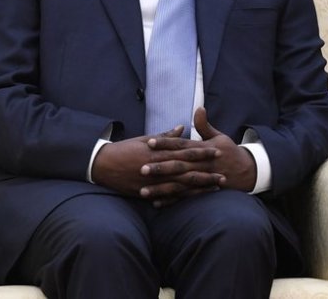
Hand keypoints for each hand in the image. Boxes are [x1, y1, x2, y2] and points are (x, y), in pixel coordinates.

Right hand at [90, 125, 221, 203]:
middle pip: (188, 170)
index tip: (218, 151)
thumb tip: (183, 127)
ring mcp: (153, 181)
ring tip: (215, 188)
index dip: (203, 152)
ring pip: (181, 186)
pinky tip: (193, 200)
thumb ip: (166, 136)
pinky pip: (166, 197)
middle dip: (207, 173)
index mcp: (160, 151)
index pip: (187, 152)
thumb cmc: (125, 149)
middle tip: (224, 175)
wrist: (103, 164)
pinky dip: (180, 199)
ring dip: (199, 188)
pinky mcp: (146, 192)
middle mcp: (159, 167)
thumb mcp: (146, 139)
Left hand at [141, 107, 257, 194]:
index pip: (182, 145)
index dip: (166, 143)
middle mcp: (201, 165)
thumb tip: (198, 108)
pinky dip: (171, 201)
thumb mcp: (219, 136)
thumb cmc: (229, 151)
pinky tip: (157, 203)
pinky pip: (185, 197)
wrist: (247, 171)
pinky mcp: (202, 191)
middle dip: (160, 168)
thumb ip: (205, 125)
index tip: (150, 142)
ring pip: (179, 184)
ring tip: (143, 191)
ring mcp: (202, 180)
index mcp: (203, 149)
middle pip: (178, 166)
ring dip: (161, 188)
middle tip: (141, 168)